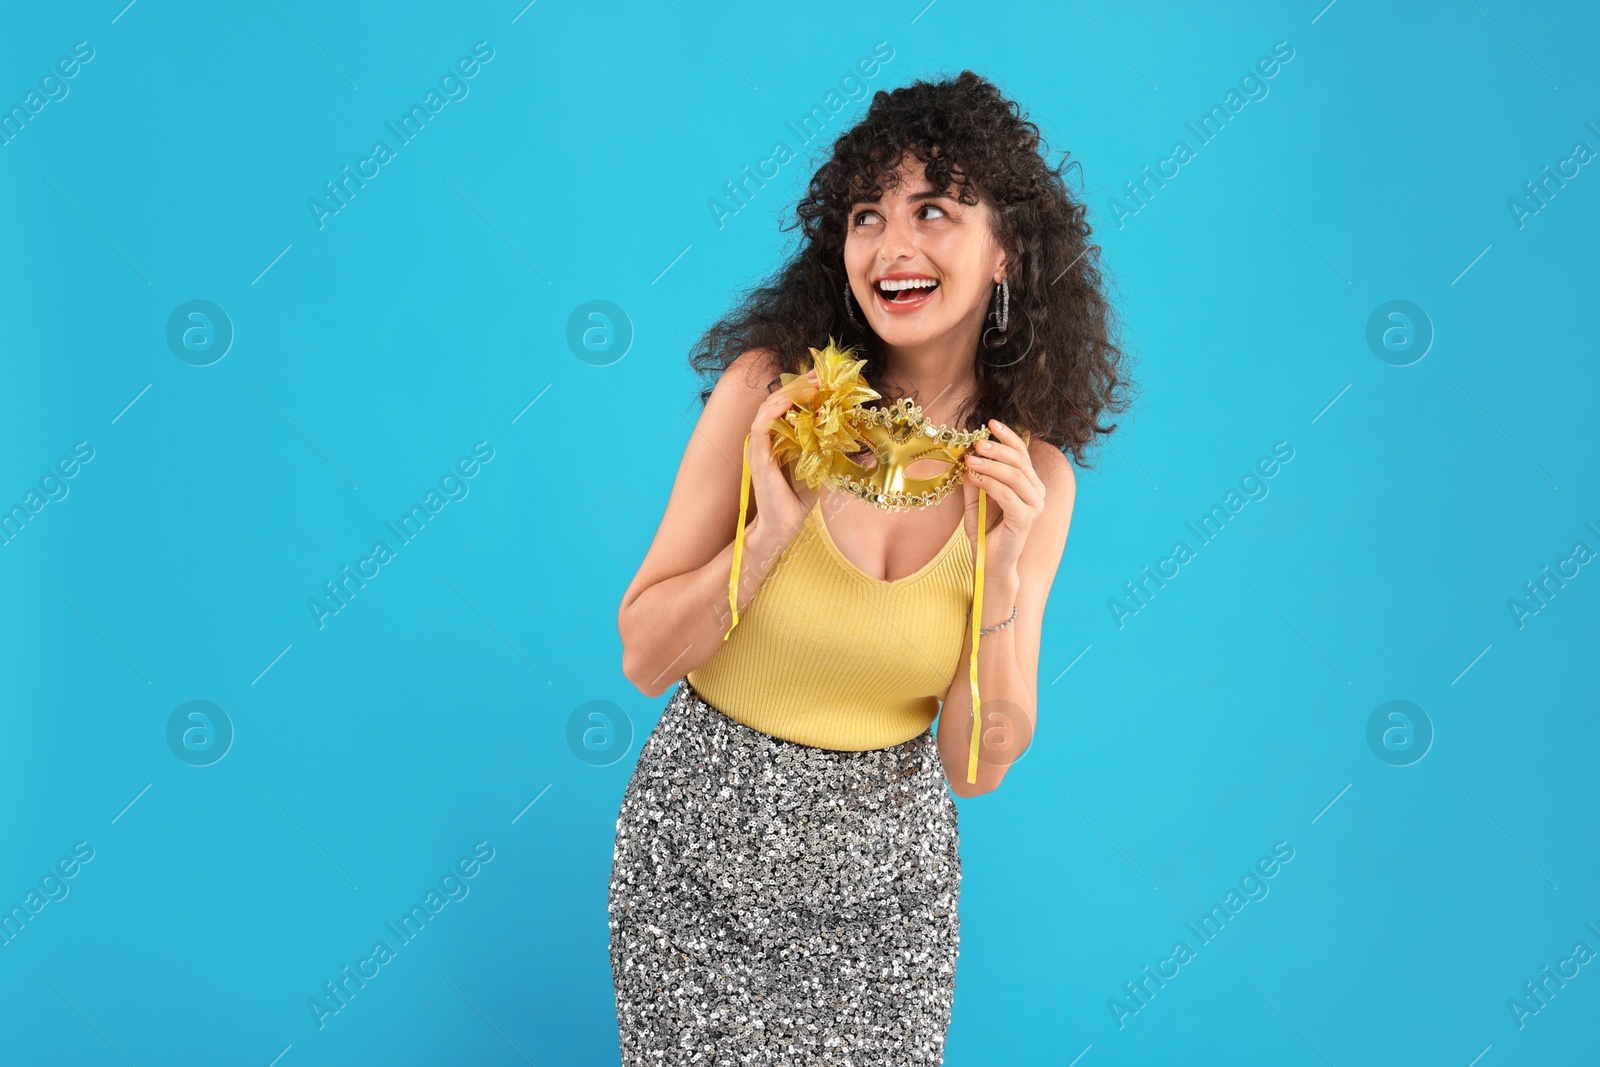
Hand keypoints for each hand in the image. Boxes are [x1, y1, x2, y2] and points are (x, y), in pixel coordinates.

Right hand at [744, 368, 816, 540]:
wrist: (785, 524)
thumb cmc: (799, 496)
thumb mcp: (820, 465)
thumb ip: (829, 447)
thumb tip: (854, 436)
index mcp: (779, 436)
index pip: (788, 402)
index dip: (804, 386)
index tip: (823, 376)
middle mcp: (767, 436)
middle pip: (779, 398)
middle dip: (800, 384)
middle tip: (820, 375)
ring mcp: (760, 445)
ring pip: (768, 407)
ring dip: (789, 393)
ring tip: (810, 385)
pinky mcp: (758, 456)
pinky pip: (760, 426)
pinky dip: (773, 410)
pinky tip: (787, 402)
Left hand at [960, 420, 1043, 573]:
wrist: (989, 562)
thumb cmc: (984, 531)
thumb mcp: (974, 499)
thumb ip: (974, 478)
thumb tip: (968, 455)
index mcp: (1029, 484)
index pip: (1022, 454)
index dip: (1008, 436)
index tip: (990, 423)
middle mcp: (1037, 492)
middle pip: (1020, 462)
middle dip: (998, 448)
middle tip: (978, 442)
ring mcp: (1034, 506)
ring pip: (1015, 476)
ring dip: (991, 465)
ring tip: (971, 459)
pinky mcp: (1025, 519)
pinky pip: (1007, 495)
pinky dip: (990, 484)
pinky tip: (975, 478)